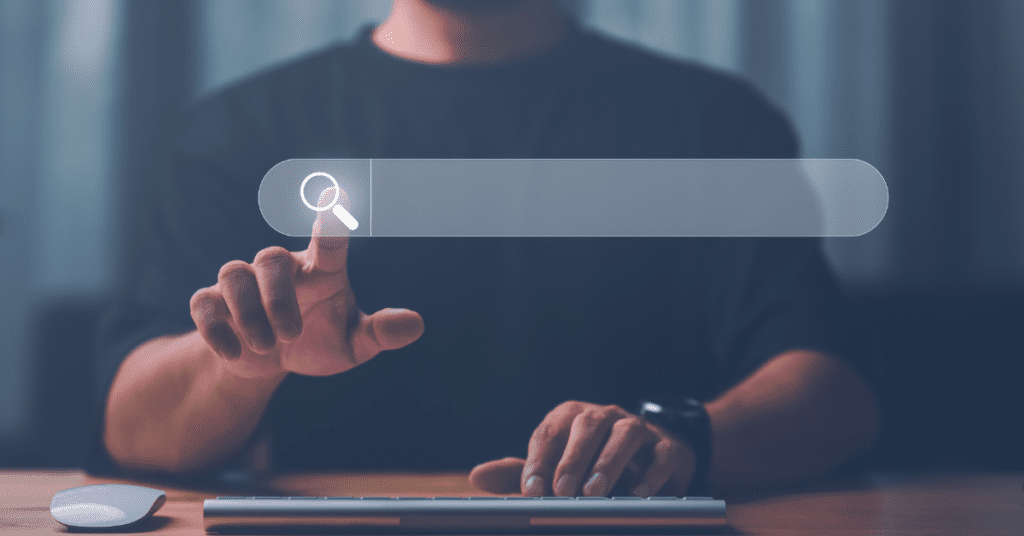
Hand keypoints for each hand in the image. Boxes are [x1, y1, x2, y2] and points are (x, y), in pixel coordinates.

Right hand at [189, 187, 423, 379]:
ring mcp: (245, 282)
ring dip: (248, 314)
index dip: (333, 217)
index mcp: (321, 271)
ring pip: (233, 275)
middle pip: (270, 260)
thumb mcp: (353, 345)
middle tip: (291, 335)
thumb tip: (416, 325)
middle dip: (277, 299)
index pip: (330, 239)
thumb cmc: (319, 341)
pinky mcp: (214, 303)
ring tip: (266, 346)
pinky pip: (204, 303)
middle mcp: (282, 268)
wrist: (271, 362)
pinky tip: (235, 352)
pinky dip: (216, 329)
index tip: (338, 193)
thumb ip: (380, 333)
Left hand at [469, 401, 695, 496]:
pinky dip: (650, 474)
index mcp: (572, 418)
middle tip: (562, 491)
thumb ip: (519, 474)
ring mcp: (638, 429)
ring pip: (625, 434)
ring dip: (608, 462)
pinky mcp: (668, 447)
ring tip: (594, 492)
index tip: (531, 490)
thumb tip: (477, 476)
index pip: (551, 431)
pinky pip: (661, 454)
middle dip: (573, 458)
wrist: (653, 459)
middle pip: (588, 426)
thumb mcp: (555, 468)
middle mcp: (604, 417)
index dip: (539, 460)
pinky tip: (637, 494)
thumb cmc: (593, 464)